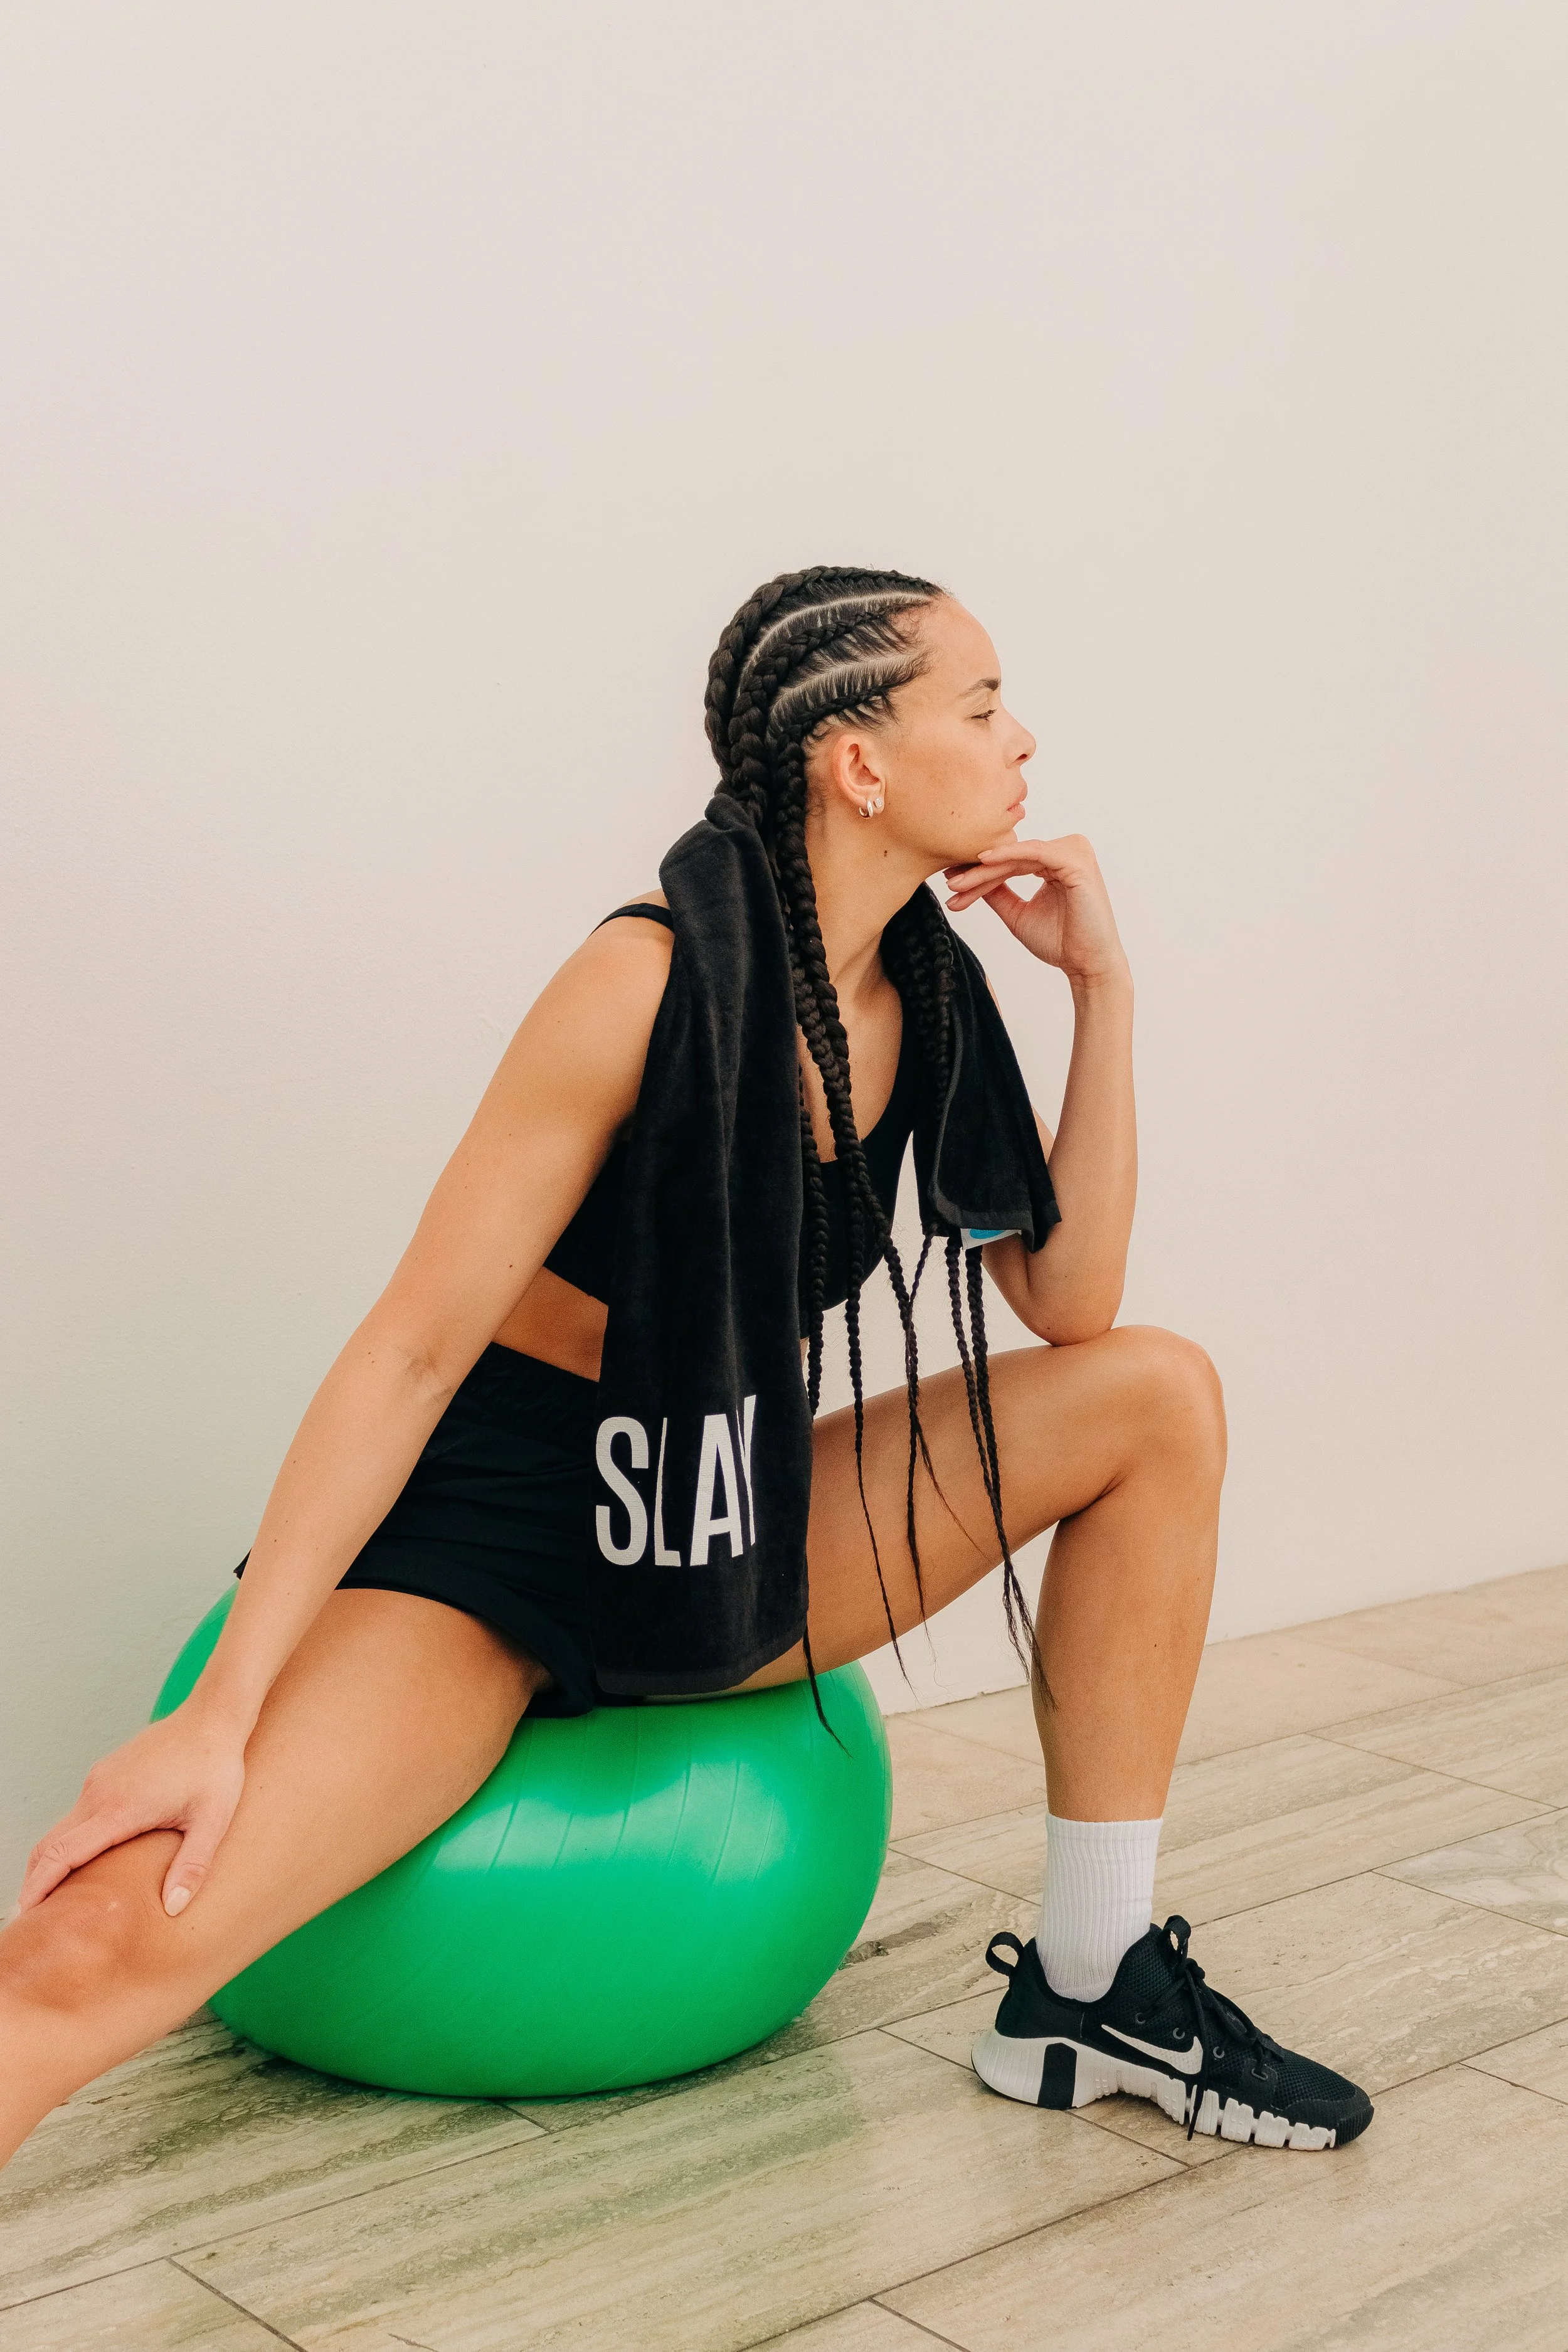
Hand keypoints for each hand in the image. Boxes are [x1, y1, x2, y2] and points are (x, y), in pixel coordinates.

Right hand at [15, 1704, 247, 1917]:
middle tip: (37, 1917)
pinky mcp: (104, 1772)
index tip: (26, 1914)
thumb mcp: (212, 1820)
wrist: (212, 1716)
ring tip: (57, 1897)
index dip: (39, 1887)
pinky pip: (78, 1812)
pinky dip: (69, 1840)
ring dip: (53, 1861)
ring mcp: (99, 1780)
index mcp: (120, 1809)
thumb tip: (173, 1908)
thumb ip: (192, 1866)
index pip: (62, 1855)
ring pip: (62, 1828)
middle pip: (50, 1844)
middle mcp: (100, 1793)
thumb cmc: (215, 1767)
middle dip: (36, 1881)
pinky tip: (85, 1859)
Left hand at [944, 834, 1129, 989]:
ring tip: (957, 883)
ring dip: (986, 870)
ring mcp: (1074, 853)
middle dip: (977, 873)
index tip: (951, 885)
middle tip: (948, 883)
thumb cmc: (1060, 943)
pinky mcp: (1077, 860)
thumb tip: (967, 878)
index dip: (979, 874)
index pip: (1011, 863)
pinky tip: (983, 861)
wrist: (1087, 965)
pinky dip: (1008, 856)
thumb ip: (998, 893)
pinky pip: (1035, 853)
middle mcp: (1067, 851)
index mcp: (1056, 862)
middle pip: (1013, 858)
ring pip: (1019, 855)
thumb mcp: (1018, 914)